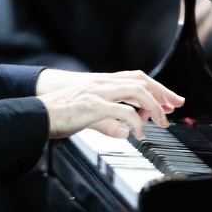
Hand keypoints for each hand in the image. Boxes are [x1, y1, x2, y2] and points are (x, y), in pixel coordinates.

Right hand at [36, 69, 184, 140]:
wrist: (37, 115)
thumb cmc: (58, 115)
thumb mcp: (89, 117)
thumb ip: (108, 123)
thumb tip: (124, 132)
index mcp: (100, 83)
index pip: (135, 78)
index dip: (157, 88)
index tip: (170, 101)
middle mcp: (101, 83)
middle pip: (141, 81)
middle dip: (163, 94)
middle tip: (174, 109)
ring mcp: (98, 93)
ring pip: (137, 91)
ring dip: (154, 107)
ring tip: (160, 123)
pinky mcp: (93, 105)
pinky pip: (124, 111)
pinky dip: (136, 123)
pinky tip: (137, 133)